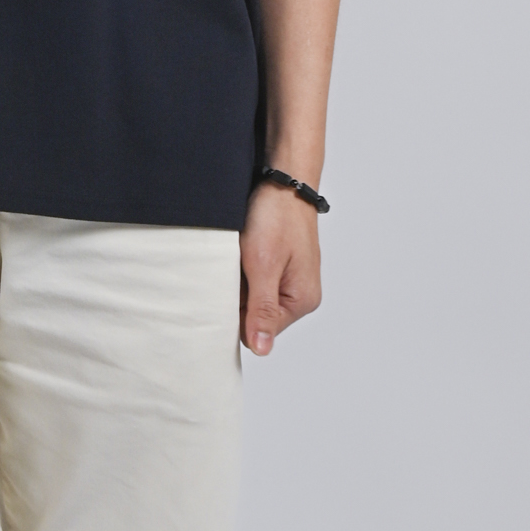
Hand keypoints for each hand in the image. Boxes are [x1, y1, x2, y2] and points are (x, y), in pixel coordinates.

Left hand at [239, 181, 323, 355]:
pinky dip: (243, 269)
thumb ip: (262, 309)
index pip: (257, 332)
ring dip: (238, 281)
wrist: (283, 181)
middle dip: (237, 296)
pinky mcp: (280, 266)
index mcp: (301, 301)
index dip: (236, 313)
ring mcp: (290, 280)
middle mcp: (299, 295)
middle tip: (235, 268)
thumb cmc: (277, 217)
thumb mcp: (264, 266)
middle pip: (253, 316)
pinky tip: (243, 252)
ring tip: (241, 256)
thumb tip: (262, 349)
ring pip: (250, 297)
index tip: (228, 288)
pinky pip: (254, 280)